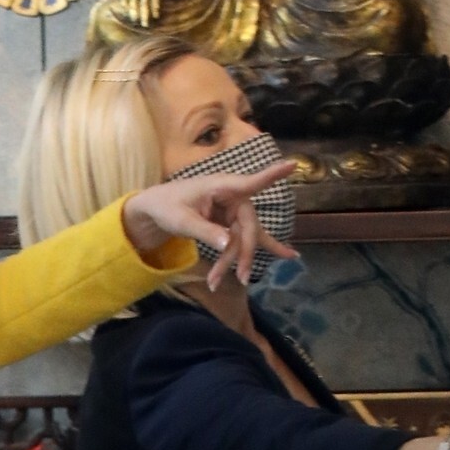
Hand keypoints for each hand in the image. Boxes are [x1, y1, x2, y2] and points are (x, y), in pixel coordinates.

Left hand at [122, 158, 299, 289]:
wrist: (158, 209)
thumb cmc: (167, 207)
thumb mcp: (181, 220)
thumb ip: (205, 231)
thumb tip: (228, 244)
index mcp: (222, 187)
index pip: (250, 183)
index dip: (272, 175)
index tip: (292, 165)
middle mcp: (234, 197)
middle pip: (248, 227)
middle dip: (244, 253)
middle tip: (242, 278)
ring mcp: (234, 211)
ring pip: (244, 239)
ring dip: (235, 262)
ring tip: (216, 284)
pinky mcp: (232, 223)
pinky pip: (247, 239)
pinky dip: (261, 250)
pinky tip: (289, 255)